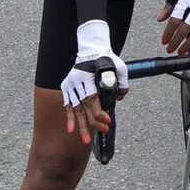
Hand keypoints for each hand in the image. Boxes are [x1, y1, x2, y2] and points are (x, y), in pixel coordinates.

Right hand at [62, 20, 127, 143]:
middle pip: (84, 105)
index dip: (99, 111)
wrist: (91, 49)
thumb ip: (122, 83)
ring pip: (75, 108)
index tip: (107, 120)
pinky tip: (71, 130)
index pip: (92, 97)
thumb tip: (119, 99)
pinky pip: (68, 105)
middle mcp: (77, 79)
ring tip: (86, 140)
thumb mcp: (119, 67)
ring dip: (81, 125)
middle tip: (103, 131)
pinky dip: (70, 118)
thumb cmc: (107, 59)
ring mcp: (70, 83)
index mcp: (88, 74)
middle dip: (93, 121)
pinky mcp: (66, 86)